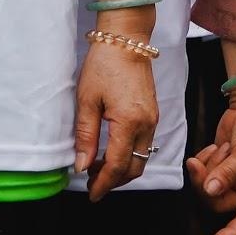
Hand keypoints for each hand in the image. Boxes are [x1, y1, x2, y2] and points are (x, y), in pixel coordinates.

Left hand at [74, 32, 158, 200]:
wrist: (126, 40)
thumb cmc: (103, 65)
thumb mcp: (87, 100)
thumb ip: (85, 136)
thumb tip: (81, 165)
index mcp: (130, 122)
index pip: (119, 166)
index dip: (104, 183)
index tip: (92, 194)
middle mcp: (147, 125)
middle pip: (135, 168)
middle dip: (114, 180)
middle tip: (91, 182)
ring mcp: (153, 120)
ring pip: (142, 158)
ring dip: (122, 169)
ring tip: (96, 167)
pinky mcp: (153, 114)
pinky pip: (144, 145)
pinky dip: (129, 155)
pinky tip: (110, 151)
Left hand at [187, 77, 235, 234]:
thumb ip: (228, 173)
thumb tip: (211, 190)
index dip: (233, 231)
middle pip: (218, 200)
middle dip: (208, 180)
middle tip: (204, 160)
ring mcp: (232, 179)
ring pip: (207, 186)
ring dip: (208, 165)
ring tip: (222, 147)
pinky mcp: (219, 168)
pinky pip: (202, 172)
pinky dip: (204, 158)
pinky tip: (217, 145)